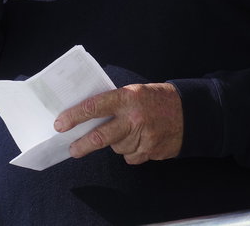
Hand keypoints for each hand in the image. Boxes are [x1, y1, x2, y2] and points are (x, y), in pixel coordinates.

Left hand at [55, 83, 183, 164]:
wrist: (188, 112)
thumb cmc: (154, 99)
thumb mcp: (133, 92)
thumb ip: (113, 102)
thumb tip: (86, 116)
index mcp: (126, 98)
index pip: (94, 107)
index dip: (74, 117)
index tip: (61, 124)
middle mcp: (133, 118)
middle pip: (100, 136)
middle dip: (83, 145)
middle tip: (72, 149)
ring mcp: (144, 137)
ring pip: (117, 147)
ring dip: (117, 142)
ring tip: (128, 131)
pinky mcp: (152, 151)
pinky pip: (131, 157)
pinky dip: (131, 151)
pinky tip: (140, 140)